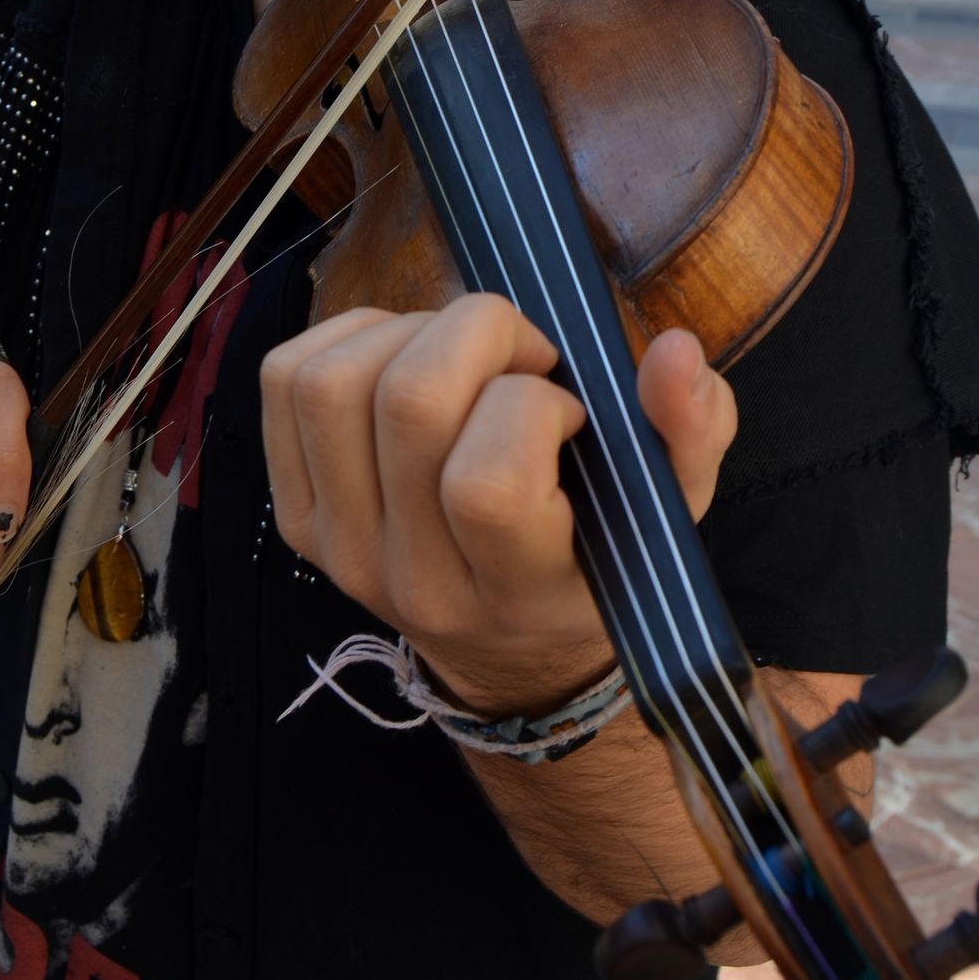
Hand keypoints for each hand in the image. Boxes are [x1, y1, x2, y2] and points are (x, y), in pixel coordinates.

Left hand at [260, 295, 736, 718]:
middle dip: (477, 334)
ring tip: (462, 353)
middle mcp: (414, 580)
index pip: (486, 485)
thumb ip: (692, 431)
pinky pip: (286, 380)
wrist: (507, 648)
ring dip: (408, 331)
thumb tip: (675, 349)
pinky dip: (347, 336)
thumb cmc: (596, 559)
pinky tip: (404, 354)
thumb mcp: (667, 509)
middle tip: (521, 353)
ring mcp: (340, 550)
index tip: (566, 409)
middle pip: (408, 406)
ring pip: (334, 384)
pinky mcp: (294, 515)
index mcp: (515, 590)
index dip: (529, 407)